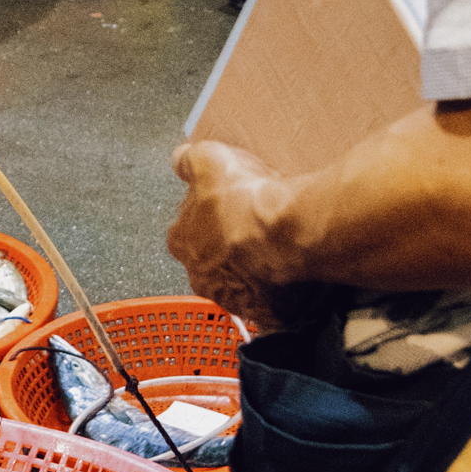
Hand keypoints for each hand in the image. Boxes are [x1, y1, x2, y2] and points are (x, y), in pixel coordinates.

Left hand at [168, 139, 304, 332]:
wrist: (287, 231)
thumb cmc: (245, 200)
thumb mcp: (208, 159)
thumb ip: (189, 160)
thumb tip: (181, 159)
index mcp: (182, 242)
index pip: (184, 232)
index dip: (205, 218)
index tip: (224, 208)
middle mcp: (201, 276)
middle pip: (211, 261)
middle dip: (227, 247)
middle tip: (252, 228)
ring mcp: (233, 298)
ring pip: (239, 284)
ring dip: (252, 269)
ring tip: (275, 248)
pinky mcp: (265, 312)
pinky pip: (269, 302)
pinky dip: (277, 289)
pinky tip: (289, 271)